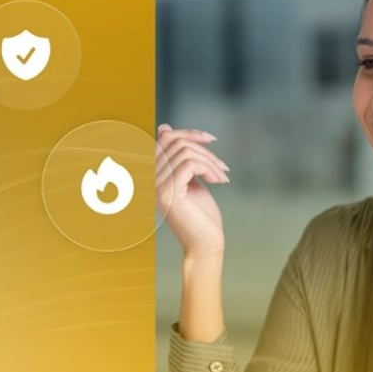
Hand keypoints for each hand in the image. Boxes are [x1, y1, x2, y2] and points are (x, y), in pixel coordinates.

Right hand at [155, 124, 229, 255]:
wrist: (205, 244)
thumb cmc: (201, 216)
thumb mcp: (191, 180)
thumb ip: (180, 158)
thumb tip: (164, 127)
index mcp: (155, 173)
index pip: (165, 138)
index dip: (189, 133)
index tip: (210, 139)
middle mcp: (150, 178)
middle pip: (176, 142)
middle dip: (204, 149)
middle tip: (222, 168)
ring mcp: (157, 185)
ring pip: (185, 152)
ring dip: (211, 162)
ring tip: (222, 177)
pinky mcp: (169, 193)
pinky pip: (190, 164)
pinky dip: (209, 168)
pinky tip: (218, 181)